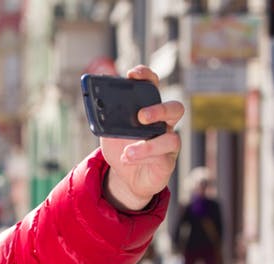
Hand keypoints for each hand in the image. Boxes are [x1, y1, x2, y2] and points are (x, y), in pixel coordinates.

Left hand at [101, 65, 184, 210]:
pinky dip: (142, 157)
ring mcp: (168, 142)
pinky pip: (161, 157)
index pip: (152, 87)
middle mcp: (163, 124)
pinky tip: (127, 158)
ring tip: (127, 151)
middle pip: (174, 108)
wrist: (125, 178)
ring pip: (171, 137)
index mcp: (148, 110)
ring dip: (148, 144)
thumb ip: (106, 122)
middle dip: (159, 109)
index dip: (146, 76)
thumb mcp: (108, 134)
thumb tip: (98, 109)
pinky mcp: (167, 161)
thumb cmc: (121, 149)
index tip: (132, 74)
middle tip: (141, 116)